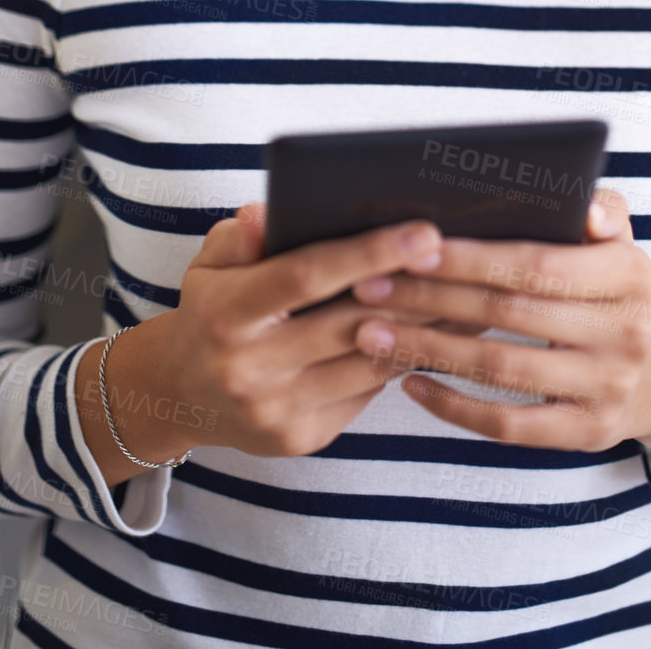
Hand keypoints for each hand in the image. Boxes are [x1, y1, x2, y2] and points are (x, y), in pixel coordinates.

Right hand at [121, 203, 477, 461]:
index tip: (425, 231)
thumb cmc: (211, 311)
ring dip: (421, 326)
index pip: (305, 276)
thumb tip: (268, 212)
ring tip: (469, 290)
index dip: (367, 253)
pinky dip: (402, 356)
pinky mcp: (302, 438)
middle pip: (347, 322)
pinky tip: (439, 330)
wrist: (181, 397)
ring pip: (366, 361)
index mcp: (225, 314)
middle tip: (468, 257)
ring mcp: (276, 411)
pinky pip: (365, 391)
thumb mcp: (211, 265)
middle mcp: (247, 369)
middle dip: (412, 288)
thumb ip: (241, 237)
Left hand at [347, 188, 650, 468]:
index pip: (537, 264)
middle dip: (432, 298)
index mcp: (630, 274)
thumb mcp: (617, 242)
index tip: (410, 249)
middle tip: (369, 286)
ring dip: (429, 349)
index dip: (471, 258)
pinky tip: (411, 383)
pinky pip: (511, 425)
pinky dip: (455, 407)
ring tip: (372, 333)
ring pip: (502, 369)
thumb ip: (601, 208)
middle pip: (509, 313)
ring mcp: (608, 388)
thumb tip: (583, 207)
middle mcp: (627, 333)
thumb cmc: (610, 289)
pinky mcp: (587, 433)